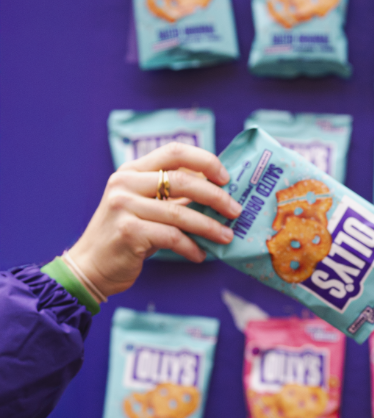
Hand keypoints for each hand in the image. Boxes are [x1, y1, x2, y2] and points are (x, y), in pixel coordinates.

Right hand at [67, 143, 241, 297]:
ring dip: (210, 227)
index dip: (205, 161)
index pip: (174, 152)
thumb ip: (174, 197)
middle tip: (236, 211)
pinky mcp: (128, 232)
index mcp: (132, 170)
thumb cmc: (129, 236)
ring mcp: (124, 206)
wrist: (92, 265)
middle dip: (216, 197)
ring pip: (181, 213)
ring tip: (227, 237)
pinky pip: (172, 237)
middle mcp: (125, 183)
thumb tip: (219, 194)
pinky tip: (200, 255)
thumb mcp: (148, 208)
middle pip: (183, 180)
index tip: (226, 178)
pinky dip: (191, 248)